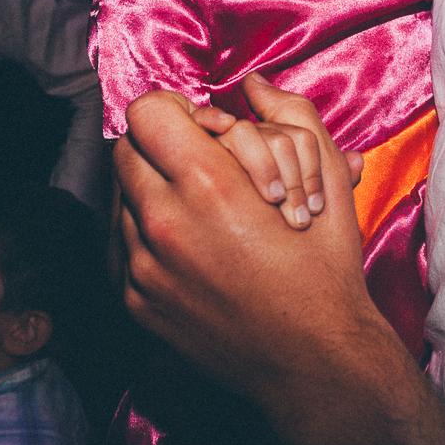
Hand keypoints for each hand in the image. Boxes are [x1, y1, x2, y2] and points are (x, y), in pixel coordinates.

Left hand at [114, 77, 378, 395]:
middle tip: (198, 161)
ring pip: (118, 198)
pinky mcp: (137, 302)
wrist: (314, 360)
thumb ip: (292, 116)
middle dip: (159, 146)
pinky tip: (185, 243)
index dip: (174, 109)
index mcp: (208, 185)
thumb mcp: (326, 180)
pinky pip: (120, 246)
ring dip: (150, 189)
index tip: (200, 126)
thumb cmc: (325, 270)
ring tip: (195, 205)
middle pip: (124, 149)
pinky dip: (144, 235)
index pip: (145, 112)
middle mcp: (164, 224)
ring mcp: (143, 268)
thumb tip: (256, 84)